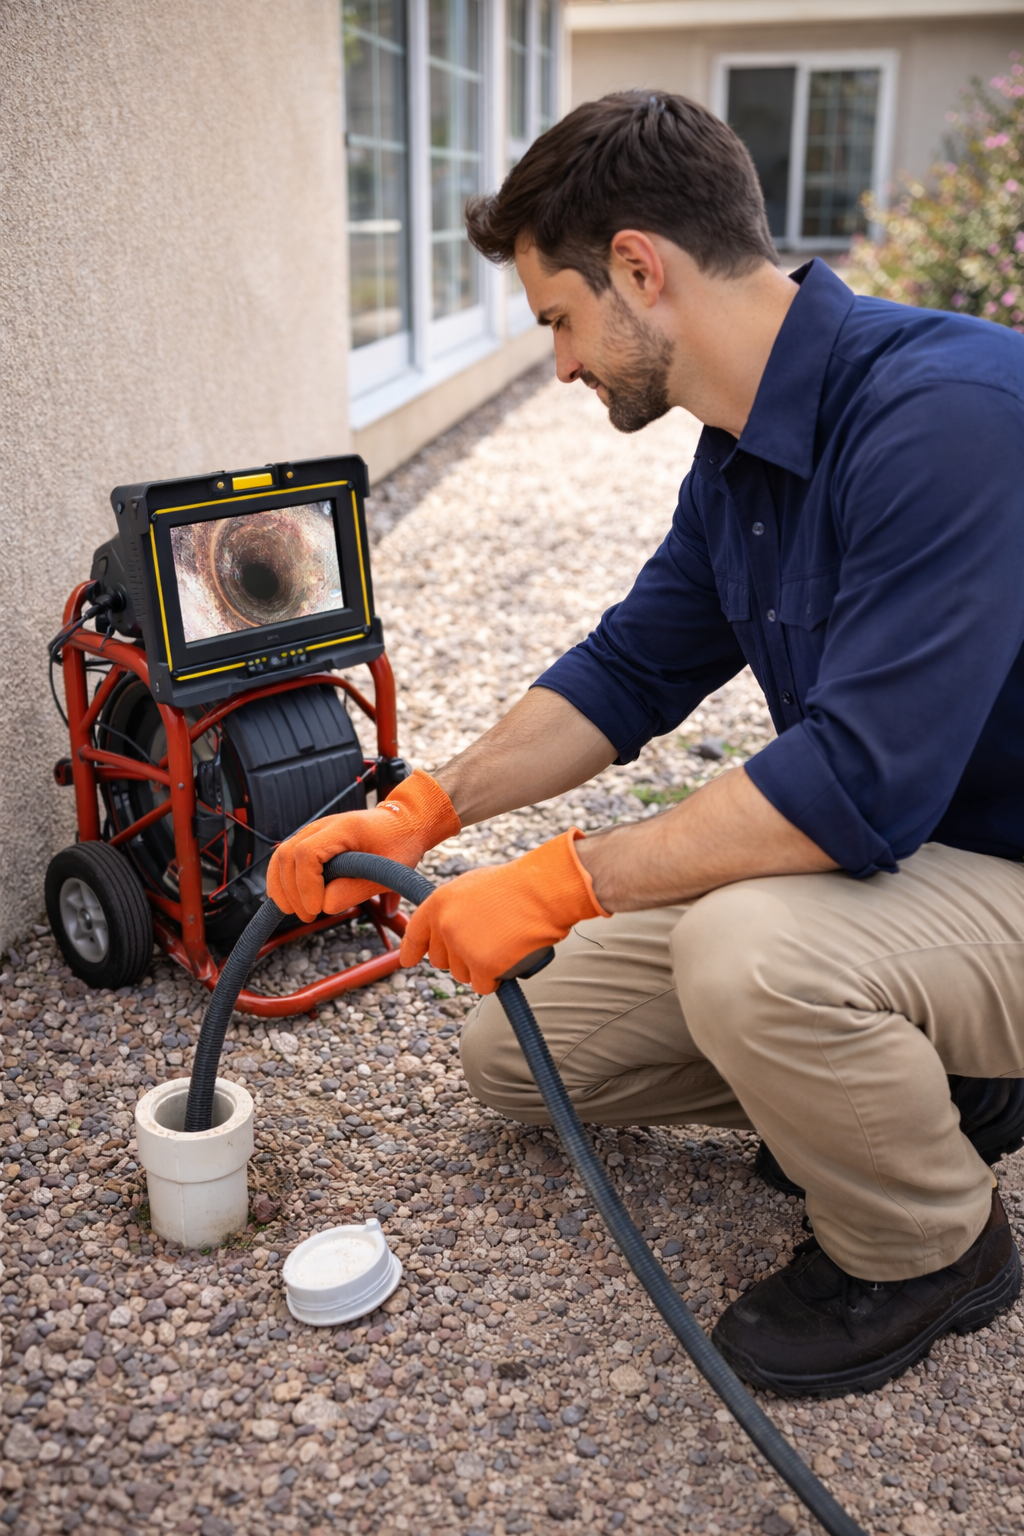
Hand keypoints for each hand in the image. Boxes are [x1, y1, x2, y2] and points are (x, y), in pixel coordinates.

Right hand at [267, 769, 459, 922]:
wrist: (404, 822)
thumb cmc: (399, 844)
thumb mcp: (388, 871)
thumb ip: (356, 889)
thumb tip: (324, 906)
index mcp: (343, 828)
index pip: (307, 853)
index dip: (306, 885)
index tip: (316, 909)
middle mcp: (322, 825)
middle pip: (287, 854)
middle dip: (292, 892)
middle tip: (309, 917)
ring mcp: (313, 831)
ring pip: (281, 856)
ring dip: (283, 888)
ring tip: (299, 912)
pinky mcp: (311, 841)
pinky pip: (286, 859)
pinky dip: (283, 881)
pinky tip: (290, 901)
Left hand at [400, 829, 607, 993]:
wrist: (542, 891)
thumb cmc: (516, 886)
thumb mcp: (473, 885)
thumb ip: (453, 908)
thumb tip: (444, 930)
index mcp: (439, 903)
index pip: (416, 933)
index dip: (411, 949)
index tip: (408, 960)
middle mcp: (445, 926)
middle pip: (441, 961)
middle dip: (460, 958)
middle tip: (486, 941)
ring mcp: (463, 948)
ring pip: (462, 975)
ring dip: (481, 968)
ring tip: (503, 943)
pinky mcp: (483, 967)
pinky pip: (483, 986)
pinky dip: (497, 979)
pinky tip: (509, 958)